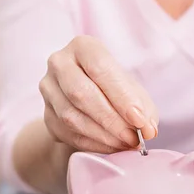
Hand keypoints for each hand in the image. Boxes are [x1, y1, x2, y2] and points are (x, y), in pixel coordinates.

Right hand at [39, 35, 158, 153]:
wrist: (88, 103)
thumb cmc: (115, 91)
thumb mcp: (133, 91)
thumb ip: (143, 108)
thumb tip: (147, 130)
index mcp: (83, 47)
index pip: (100, 68)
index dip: (121, 96)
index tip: (139, 120)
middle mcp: (59, 63)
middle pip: (81, 93)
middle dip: (111, 120)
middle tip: (133, 138)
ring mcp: (48, 89)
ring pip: (71, 117)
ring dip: (103, 135)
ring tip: (125, 144)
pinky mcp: (46, 115)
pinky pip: (67, 134)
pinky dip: (93, 144)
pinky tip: (111, 147)